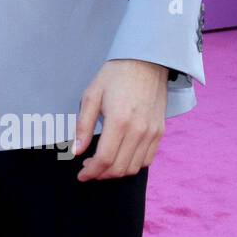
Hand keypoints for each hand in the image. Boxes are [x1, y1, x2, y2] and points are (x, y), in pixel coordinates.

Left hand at [73, 59, 168, 179]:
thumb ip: (83, 126)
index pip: (105, 159)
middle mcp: (138, 131)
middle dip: (101, 175)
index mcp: (119, 121)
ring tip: (103, 166)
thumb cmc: (115, 76)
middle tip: (89, 170)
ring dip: (117, 172)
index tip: (81, 175)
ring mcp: (152, 132)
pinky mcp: (160, 132)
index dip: (91, 172)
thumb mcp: (91, 95)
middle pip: (120, 168)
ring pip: (135, 167)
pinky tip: (120, 158)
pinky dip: (133, 165)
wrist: (146, 62)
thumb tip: (76, 151)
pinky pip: (147, 159)